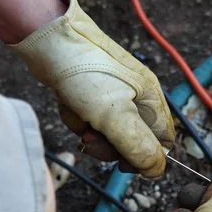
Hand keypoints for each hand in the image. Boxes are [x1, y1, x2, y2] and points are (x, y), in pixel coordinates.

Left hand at [8, 0, 174, 177]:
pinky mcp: (91, 94)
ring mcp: (112, 96)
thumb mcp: (114, 116)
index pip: (163, 142)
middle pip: (131, 142)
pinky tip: (68, 102)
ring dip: (86, 128)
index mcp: (151, 100)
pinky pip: (88, 120)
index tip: (122, 163)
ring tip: (77, 112)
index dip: (145, 158)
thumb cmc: (84, 72)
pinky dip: (75, 116)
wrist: (48, 40)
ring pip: (105, 133)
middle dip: (107, 144)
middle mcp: (136, 98)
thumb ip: (138, 147)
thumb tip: (156, 171)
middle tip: (90, 136)